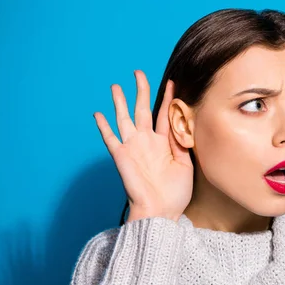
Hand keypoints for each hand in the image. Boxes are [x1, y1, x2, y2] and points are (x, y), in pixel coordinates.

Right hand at [93, 70, 192, 222]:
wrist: (161, 212)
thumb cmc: (175, 193)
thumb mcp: (186, 166)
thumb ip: (182, 144)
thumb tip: (183, 124)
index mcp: (164, 143)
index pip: (165, 114)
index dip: (168, 98)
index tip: (172, 82)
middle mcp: (147, 142)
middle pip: (143, 110)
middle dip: (140, 91)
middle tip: (138, 72)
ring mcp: (134, 148)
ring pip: (125, 119)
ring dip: (120, 102)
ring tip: (116, 86)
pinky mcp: (122, 156)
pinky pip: (110, 139)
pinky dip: (104, 127)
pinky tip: (98, 114)